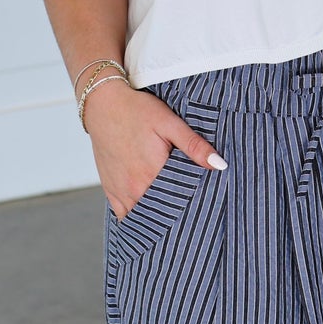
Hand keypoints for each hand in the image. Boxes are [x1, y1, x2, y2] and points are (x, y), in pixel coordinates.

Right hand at [83, 78, 226, 217]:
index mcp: (153, 173)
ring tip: (173, 215)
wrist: (102, 104)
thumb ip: (195, 146)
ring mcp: (121, 191)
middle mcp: (135, 188)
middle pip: (162, 213)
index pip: (180, 202)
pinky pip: (124, 215)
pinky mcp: (110, 190)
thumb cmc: (137, 111)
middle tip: (191, 212)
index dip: (193, 206)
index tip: (203, 205)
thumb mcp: (170, 123)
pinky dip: (136, 218)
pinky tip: (149, 216)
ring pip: (143, 217)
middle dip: (177, 214)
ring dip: (157, 217)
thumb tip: (220, 165)